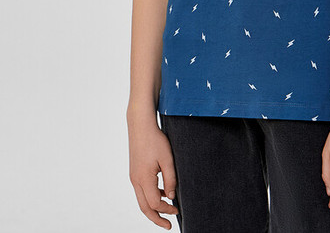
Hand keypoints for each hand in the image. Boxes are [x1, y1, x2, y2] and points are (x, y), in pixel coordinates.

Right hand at [127, 114, 179, 229]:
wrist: (140, 125)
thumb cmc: (155, 140)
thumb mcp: (167, 159)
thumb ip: (170, 179)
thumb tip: (171, 196)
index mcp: (144, 179)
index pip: (155, 203)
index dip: (166, 209)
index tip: (177, 209)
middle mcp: (136, 180)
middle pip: (144, 208)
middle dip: (156, 218)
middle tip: (168, 225)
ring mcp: (133, 176)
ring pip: (142, 200)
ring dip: (153, 208)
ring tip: (167, 210)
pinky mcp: (134, 172)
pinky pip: (142, 190)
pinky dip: (151, 196)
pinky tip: (163, 192)